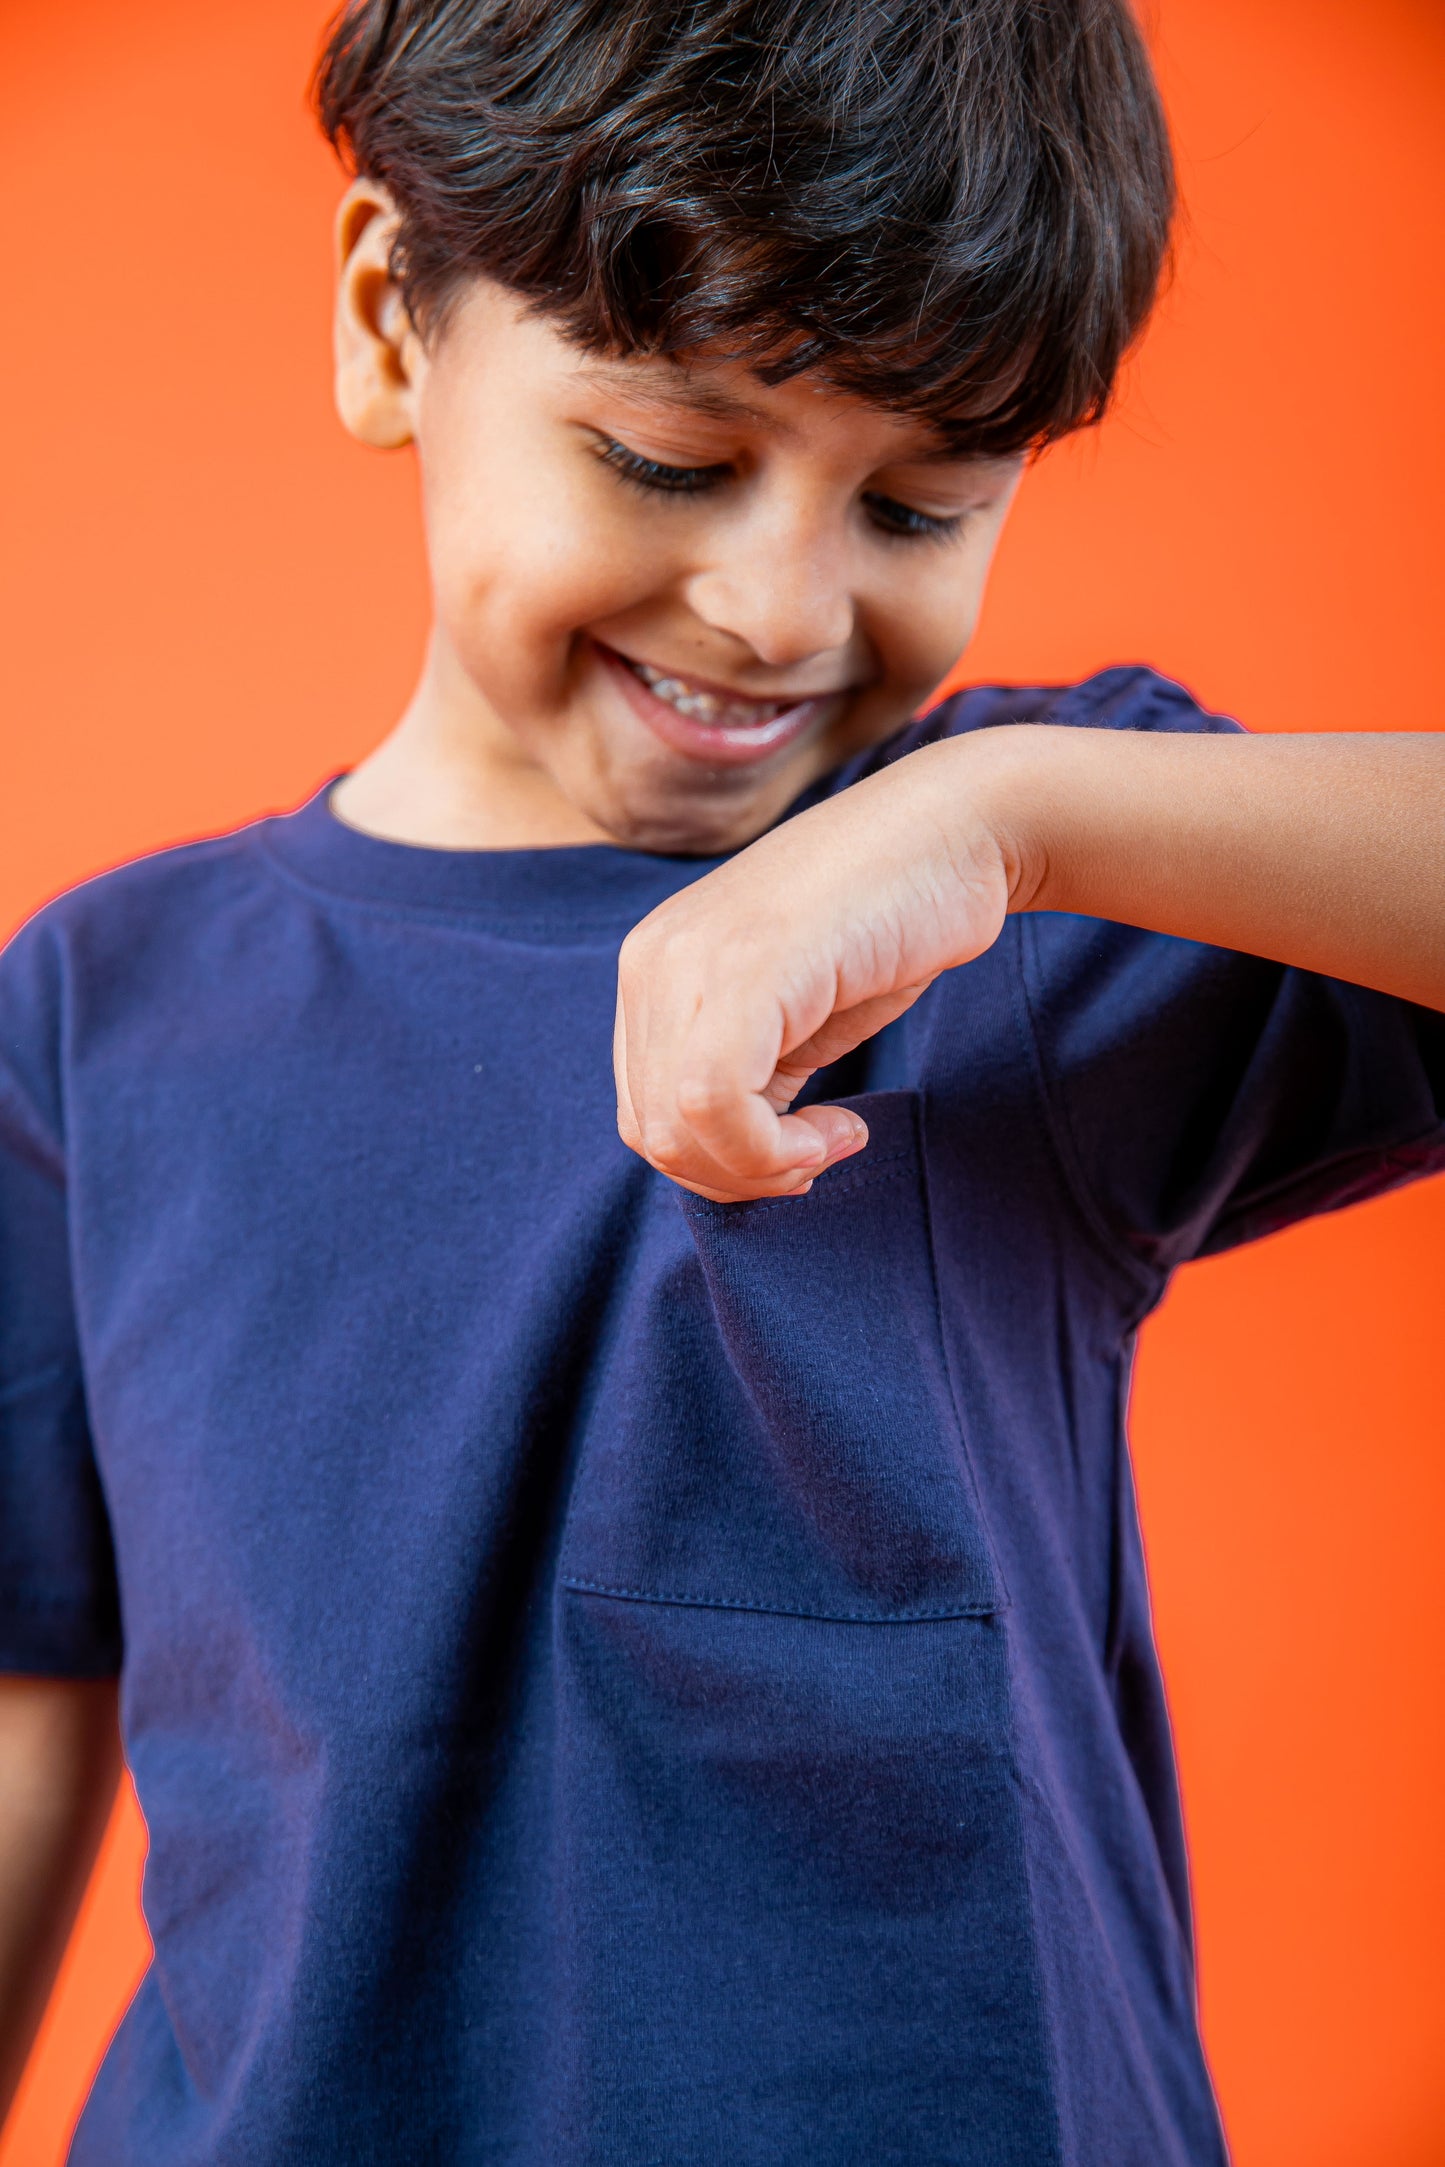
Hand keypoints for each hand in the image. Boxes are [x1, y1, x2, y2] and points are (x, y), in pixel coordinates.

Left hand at [613, 736, 1016, 1200]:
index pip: (644, 1109)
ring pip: (677, 1129)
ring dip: (761, 1168)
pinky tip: (841, 1128)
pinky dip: (776, 1150)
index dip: (719, 1162)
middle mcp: (654, 959)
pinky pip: (714, 1105)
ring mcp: (691, 960)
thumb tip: (731, 1160)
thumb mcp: (794, 1013)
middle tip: (817, 1158)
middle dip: (738, 1176)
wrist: (960, 832)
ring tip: (831, 1141)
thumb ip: (745, 1073)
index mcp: (655, 967)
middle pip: (652, 1131)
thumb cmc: (890, 920)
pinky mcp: (744, 969)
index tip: (800, 1152)